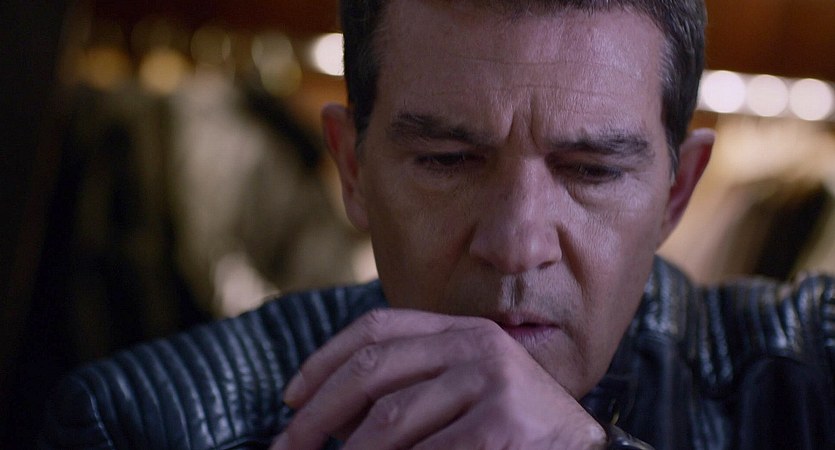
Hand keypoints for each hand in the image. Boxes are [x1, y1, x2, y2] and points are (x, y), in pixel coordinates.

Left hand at [270, 309, 605, 449]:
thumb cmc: (514, 430)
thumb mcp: (466, 391)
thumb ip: (415, 386)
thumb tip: (330, 414)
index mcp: (462, 330)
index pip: (376, 329)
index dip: (323, 362)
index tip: (290, 398)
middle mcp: (476, 345)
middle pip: (373, 370)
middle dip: (318, 413)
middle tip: (287, 447)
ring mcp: (494, 382)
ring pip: (391, 420)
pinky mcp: (502, 424)